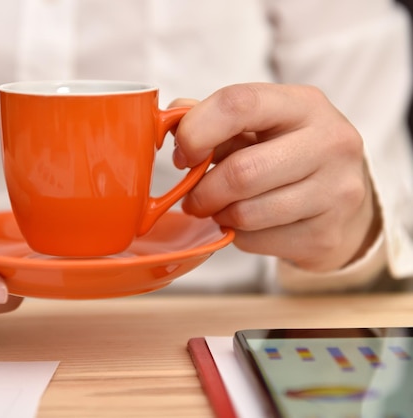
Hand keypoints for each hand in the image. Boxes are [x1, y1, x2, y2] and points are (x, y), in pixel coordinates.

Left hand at [172, 83, 380, 271]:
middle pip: (241, 172)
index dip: (196, 131)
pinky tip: (248, 224)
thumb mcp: (258, 125)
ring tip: (220, 209)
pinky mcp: (326, 234)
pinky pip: (257, 241)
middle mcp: (330, 142)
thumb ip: (215, 119)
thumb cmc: (286, 154)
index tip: (183, 155)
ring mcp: (336, 191)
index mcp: (304, 104)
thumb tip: (173, 119)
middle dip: (203, 190)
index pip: (239, 104)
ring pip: (247, 213)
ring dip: (219, 215)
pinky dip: (239, 236)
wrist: (341, 200)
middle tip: (193, 198)